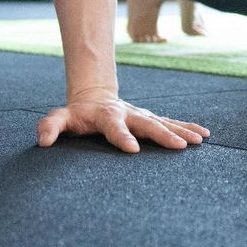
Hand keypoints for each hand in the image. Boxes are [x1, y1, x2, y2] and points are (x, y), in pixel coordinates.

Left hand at [37, 94, 209, 152]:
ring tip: (199, 140)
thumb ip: (50, 127)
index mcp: (107, 115)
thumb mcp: (60, 118)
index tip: (133, 150)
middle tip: (180, 145)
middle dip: (164, 135)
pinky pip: (171, 123)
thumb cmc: (77, 113)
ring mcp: (142, 115)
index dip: (122, 137)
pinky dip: (188, 127)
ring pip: (164, 122)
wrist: (94, 96)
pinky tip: (204, 135)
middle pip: (148, 124)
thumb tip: (42, 141)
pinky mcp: (150, 119)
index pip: (114, 127)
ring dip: (182, 131)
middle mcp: (129, 113)